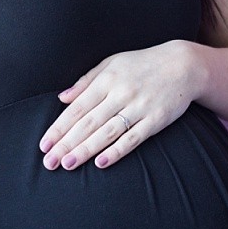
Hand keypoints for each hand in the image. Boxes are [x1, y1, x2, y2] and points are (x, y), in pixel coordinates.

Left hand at [39, 42, 196, 170]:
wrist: (183, 65)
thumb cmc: (141, 65)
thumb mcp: (111, 64)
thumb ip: (85, 82)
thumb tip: (61, 98)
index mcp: (106, 80)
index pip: (77, 108)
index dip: (59, 127)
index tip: (44, 144)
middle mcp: (120, 93)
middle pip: (88, 122)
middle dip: (67, 143)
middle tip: (50, 161)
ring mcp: (139, 107)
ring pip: (107, 132)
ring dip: (86, 149)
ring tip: (68, 164)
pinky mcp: (156, 120)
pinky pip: (134, 138)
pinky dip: (117, 151)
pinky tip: (101, 163)